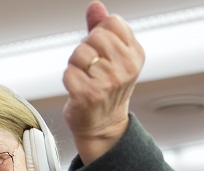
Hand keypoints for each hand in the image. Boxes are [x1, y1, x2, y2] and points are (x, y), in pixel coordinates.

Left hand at [62, 1, 144, 163]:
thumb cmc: (106, 88)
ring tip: (85, 79)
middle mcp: (125, 68)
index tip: (102, 51)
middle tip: (91, 68)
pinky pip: (68, 72)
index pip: (112, 23)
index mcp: (135, 54)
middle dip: (85, 49)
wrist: (102, 126)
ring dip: (75, 65)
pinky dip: (68, 80)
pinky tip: (78, 90)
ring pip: (78, 54)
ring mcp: (108, 83)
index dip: (99, 33)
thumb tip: (95, 6)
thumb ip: (102, 29)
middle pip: (94, 36)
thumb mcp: (111, 56)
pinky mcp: (88, 95)